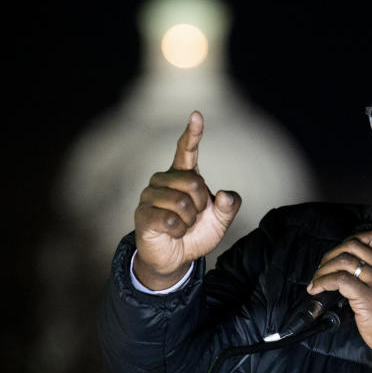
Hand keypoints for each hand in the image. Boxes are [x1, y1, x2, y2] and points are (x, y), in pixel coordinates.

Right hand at [133, 111, 241, 289]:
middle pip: (193, 182)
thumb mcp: (220, 221)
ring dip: (189, 220)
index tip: (197, 114)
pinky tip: (173, 233)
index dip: (193, 133)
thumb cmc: (196, 232)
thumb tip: (226, 195)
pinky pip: (169, 220)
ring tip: (182, 225)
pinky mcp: (142, 214)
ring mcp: (150, 196)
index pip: (187, 150)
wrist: (176, 258)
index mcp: (183, 175)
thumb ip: (229, 206)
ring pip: (181, 202)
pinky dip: (179, 230)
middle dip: (201, 204)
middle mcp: (164, 180)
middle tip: (194, 216)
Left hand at [307, 231, 371, 364]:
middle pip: (353, 245)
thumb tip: (349, 278)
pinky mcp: (368, 298)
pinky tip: (317, 289)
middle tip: (322, 269)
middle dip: (331, 254)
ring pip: (344, 261)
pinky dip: (324, 282)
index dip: (350, 241)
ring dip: (323, 269)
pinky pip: (340, 280)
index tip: (338, 255)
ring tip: (316, 281)